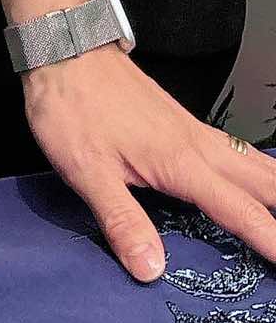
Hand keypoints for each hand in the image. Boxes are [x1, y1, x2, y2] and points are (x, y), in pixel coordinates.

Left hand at [22, 44, 275, 281]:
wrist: (67, 54)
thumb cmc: (73, 110)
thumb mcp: (88, 173)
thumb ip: (122, 221)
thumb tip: (151, 268)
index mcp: (180, 164)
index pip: (239, 210)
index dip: (269, 238)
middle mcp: (197, 146)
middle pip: (262, 182)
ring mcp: (193, 132)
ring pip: (254, 162)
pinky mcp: (182, 124)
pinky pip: (236, 149)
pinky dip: (259, 167)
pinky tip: (258, 174)